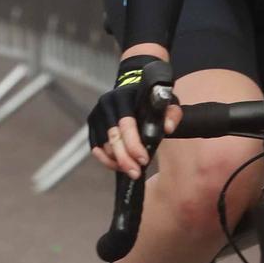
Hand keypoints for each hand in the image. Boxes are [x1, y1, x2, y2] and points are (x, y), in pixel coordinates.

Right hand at [88, 54, 180, 179]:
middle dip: (124, 159)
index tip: (144, 160)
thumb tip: (169, 128)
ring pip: (103, 145)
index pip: (126, 124)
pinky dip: (106, 159)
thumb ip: (171, 113)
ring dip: (116, 161)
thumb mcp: (165, 101)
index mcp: (124, 97)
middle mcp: (107, 104)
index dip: (134, 144)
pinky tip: (118, 165)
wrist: (131, 90)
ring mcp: (97, 114)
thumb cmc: (150, 99)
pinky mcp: (92, 124)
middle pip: (112, 137)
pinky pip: (95, 147)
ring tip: (131, 170)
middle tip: (135, 173)